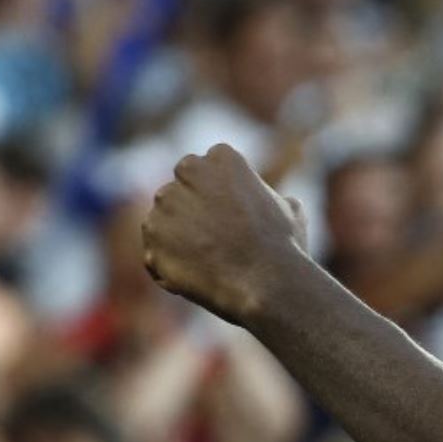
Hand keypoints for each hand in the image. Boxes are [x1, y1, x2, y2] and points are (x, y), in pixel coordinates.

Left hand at [141, 144, 311, 325]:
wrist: (265, 284)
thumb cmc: (282, 246)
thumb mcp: (291, 212)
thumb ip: (272, 200)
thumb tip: (282, 203)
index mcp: (221, 158)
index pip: (208, 169)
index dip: (220, 196)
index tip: (234, 217)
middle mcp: (186, 173)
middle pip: (179, 190)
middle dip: (190, 211)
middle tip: (216, 240)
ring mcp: (163, 208)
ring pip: (163, 222)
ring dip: (177, 239)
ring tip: (209, 264)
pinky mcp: (151, 242)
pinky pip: (156, 255)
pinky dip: (171, 267)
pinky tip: (200, 279)